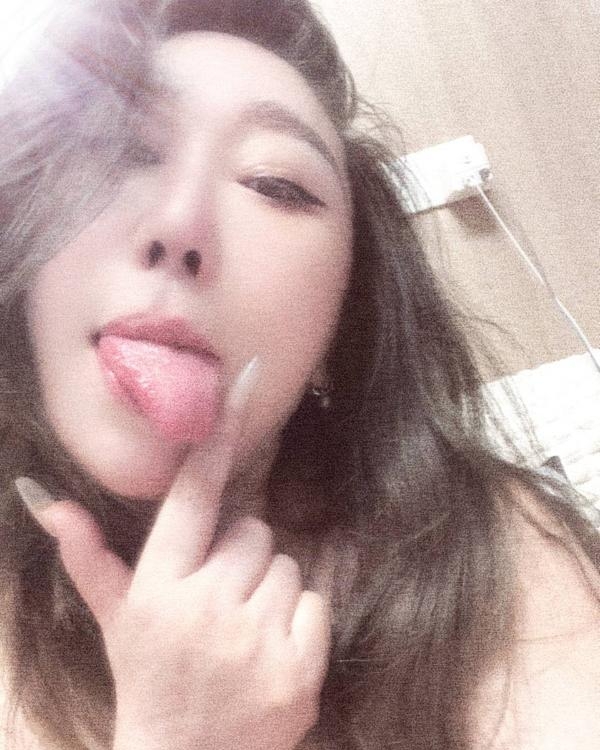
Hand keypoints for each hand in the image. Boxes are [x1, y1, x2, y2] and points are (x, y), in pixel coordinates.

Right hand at [25, 360, 331, 749]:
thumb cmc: (148, 677)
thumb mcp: (114, 618)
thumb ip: (87, 555)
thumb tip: (45, 499)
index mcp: (160, 586)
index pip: (196, 493)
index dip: (220, 433)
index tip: (249, 378)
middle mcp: (206, 606)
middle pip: (255, 531)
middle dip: (242, 556)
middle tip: (219, 598)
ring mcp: (255, 639)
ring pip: (289, 565)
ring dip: (270, 589)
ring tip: (241, 627)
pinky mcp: (299, 669)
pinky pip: (318, 601)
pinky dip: (301, 619)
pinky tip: (269, 649)